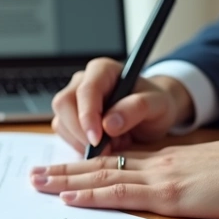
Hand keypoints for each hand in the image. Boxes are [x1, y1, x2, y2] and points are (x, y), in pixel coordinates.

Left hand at [29, 139, 218, 218]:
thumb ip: (196, 178)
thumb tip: (187, 189)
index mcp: (172, 159)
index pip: (119, 162)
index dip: (89, 165)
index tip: (64, 169)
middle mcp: (160, 164)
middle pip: (101, 165)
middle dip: (64, 169)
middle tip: (33, 174)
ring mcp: (162, 178)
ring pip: (101, 177)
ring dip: (65, 181)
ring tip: (36, 183)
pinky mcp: (169, 194)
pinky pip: (120, 194)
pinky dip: (91, 196)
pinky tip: (68, 198)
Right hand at [50, 57, 194, 153]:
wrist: (153, 113)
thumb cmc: (155, 104)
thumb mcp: (157, 104)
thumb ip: (136, 108)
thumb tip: (109, 124)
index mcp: (103, 70)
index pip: (86, 90)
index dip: (88, 116)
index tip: (97, 140)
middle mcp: (83, 81)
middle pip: (64, 104)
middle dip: (81, 132)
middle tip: (107, 148)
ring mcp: (73, 99)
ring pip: (61, 121)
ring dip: (82, 141)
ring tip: (114, 143)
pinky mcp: (69, 117)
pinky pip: (64, 134)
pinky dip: (81, 146)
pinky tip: (105, 145)